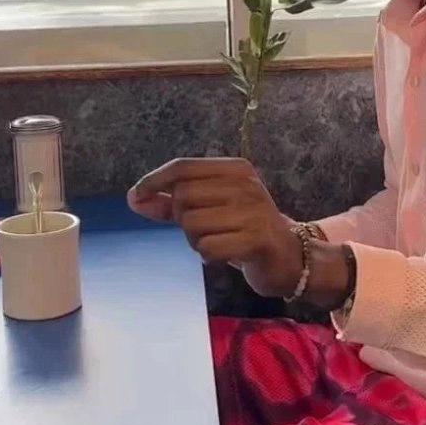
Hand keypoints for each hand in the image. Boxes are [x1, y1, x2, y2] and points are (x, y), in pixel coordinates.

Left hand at [128, 158, 302, 297]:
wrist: (291, 257)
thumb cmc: (245, 230)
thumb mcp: (212, 208)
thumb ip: (173, 203)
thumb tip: (135, 197)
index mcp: (236, 169)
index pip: (183, 167)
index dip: (155, 180)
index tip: (137, 195)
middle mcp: (246, 185)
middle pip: (183, 197)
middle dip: (181, 219)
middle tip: (202, 230)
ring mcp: (253, 211)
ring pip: (192, 224)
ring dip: (195, 241)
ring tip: (217, 242)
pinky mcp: (256, 239)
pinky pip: (208, 247)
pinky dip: (208, 256)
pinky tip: (224, 255)